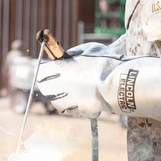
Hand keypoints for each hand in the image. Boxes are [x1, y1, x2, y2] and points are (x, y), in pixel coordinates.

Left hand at [37, 48, 160, 123]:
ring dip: (63, 99)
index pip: (41, 73)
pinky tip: (86, 101)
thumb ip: (75, 53)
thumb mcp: (90, 49)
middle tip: (60, 85)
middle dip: (52, 87)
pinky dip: (78, 108)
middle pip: (47, 90)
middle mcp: (61, 86)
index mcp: (60, 69)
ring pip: (58, 103)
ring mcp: (69, 100)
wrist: (118, 83)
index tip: (48, 73)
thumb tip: (67, 56)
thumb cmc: (105, 62)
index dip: (45, 73)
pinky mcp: (79, 111)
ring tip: (75, 94)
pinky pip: (73, 111)